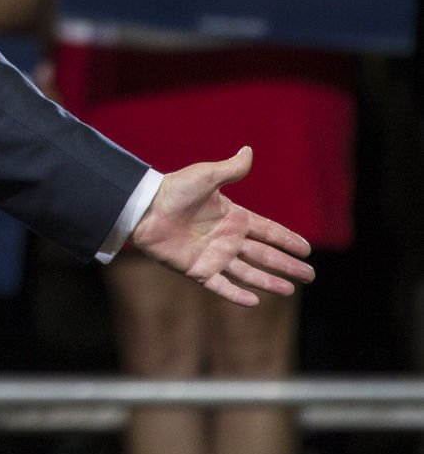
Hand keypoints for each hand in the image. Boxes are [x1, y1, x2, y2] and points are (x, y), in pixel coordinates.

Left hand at [130, 146, 314, 305]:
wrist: (144, 209)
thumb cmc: (173, 190)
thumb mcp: (206, 176)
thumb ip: (230, 169)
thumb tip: (248, 150)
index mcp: (233, 217)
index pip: (268, 230)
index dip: (287, 239)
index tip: (307, 249)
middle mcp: (227, 238)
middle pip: (264, 254)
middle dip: (287, 265)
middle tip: (310, 276)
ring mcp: (213, 255)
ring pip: (248, 272)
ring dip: (268, 281)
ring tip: (289, 291)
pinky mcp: (197, 269)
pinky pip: (220, 285)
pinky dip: (236, 294)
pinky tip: (254, 302)